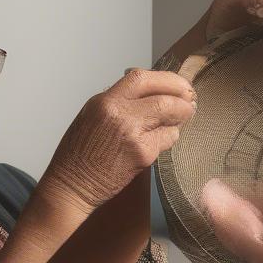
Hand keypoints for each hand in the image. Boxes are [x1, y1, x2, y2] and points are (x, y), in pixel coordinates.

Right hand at [39, 68, 195, 211]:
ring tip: (179, 121)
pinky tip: (164, 140)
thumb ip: (118, 102)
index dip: (167, 79)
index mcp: (105, 101)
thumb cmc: (79, 154)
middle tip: (189, 103)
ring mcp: (132, 134)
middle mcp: (119, 113)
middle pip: (163, 96)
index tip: (179, 85)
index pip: (142, 77)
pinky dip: (170, 138)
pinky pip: (167, 140)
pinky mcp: (142, 154)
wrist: (72, 184)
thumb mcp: (92, 115)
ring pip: (169, 116)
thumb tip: (147, 93)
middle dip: (183, 98)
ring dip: (180, 118)